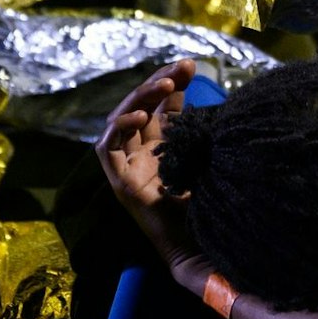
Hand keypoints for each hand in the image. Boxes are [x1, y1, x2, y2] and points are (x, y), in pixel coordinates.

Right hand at [97, 59, 207, 282]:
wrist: (201, 253)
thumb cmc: (209, 212)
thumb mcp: (207, 160)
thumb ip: (202, 132)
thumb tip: (209, 95)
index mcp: (163, 151)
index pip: (162, 108)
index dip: (172, 85)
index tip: (191, 65)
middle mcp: (142, 157)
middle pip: (140, 108)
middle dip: (158, 82)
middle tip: (182, 66)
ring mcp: (129, 169)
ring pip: (121, 120)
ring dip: (139, 97)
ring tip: (164, 82)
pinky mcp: (120, 185)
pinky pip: (108, 149)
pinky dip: (119, 127)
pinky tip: (140, 116)